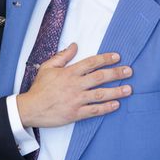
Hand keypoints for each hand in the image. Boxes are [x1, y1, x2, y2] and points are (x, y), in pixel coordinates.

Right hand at [16, 43, 131, 127]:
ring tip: (128, 89)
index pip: (91, 63)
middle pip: (100, 77)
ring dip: (116, 91)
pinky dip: (106, 108)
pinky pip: (94, 110)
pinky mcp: (75, 113)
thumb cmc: (39, 88)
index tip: (117, 57)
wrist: (30, 108)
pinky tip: (116, 105)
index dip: (105, 59)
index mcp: (69, 72)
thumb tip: (75, 46)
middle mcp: (75, 85)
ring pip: (100, 94)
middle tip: (129, 71)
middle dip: (116, 73)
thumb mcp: (47, 67)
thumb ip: (62, 56)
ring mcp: (76, 100)